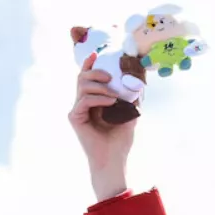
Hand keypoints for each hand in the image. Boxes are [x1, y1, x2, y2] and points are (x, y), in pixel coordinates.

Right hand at [68, 54, 134, 200]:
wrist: (113, 160)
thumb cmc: (120, 141)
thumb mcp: (129, 115)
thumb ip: (131, 99)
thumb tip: (139, 82)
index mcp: (92, 102)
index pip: (87, 78)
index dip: (90, 64)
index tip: (97, 54)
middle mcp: (82, 104)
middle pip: (82, 77)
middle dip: (95, 71)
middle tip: (109, 76)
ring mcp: (77, 110)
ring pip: (82, 86)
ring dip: (100, 86)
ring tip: (114, 95)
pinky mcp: (75, 118)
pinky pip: (84, 100)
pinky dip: (99, 98)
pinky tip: (112, 102)